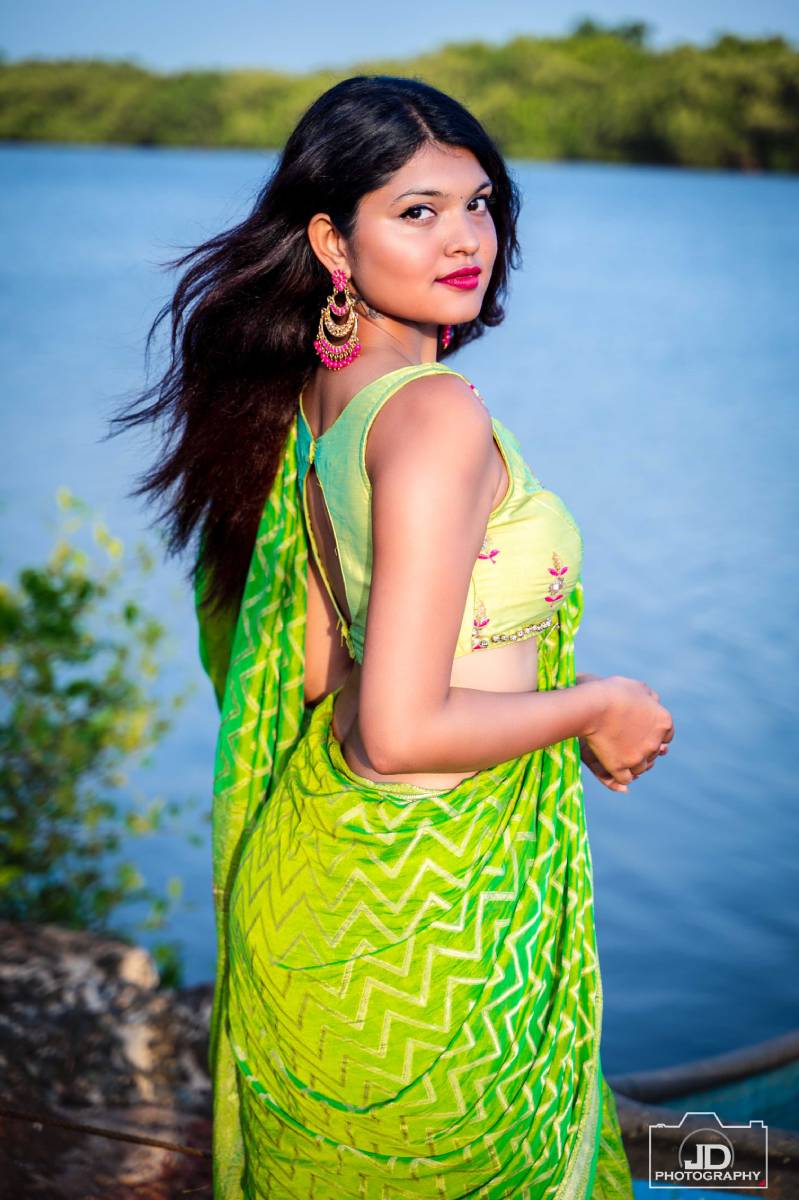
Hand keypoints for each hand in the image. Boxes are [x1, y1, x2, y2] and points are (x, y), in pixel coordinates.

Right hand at [575, 672, 671, 789]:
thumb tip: (654, 702)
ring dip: (632, 764)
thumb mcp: (636, 687)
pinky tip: (613, 767)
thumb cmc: (612, 691)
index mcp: (663, 721)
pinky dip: (620, 775)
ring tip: (618, 755)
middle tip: (626, 742)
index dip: (653, 734)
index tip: (641, 732)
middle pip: (653, 753)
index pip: (667, 735)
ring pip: (640, 768)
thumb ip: (649, 697)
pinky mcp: (621, 767)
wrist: (593, 705)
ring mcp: (638, 757)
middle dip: (642, 749)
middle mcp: (655, 742)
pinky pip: (625, 779)